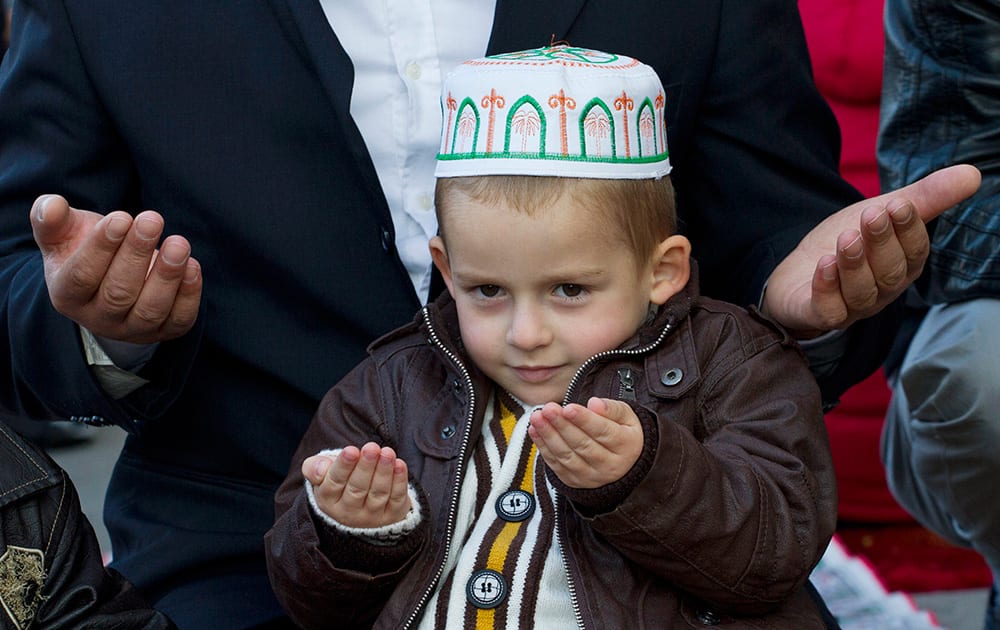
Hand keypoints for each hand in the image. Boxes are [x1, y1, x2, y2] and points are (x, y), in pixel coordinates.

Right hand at [30, 194, 201, 343]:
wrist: (113, 278)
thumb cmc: (85, 249)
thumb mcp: (64, 233)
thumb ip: (51, 219)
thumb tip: (51, 205)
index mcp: (67, 295)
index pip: (82, 276)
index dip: (101, 247)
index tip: (121, 217)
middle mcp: (98, 318)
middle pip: (118, 292)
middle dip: (137, 254)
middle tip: (152, 220)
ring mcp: (132, 329)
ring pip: (150, 309)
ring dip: (167, 275)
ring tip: (179, 243)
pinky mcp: (164, 330)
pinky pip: (178, 319)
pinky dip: (188, 294)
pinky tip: (192, 266)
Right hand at [303, 442, 411, 527]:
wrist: (360, 505)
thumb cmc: (339, 482)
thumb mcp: (321, 475)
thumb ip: (315, 468)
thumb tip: (321, 468)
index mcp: (328, 501)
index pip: (334, 483)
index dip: (343, 467)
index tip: (351, 450)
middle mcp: (348, 513)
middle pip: (357, 489)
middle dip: (366, 467)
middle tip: (372, 448)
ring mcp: (371, 517)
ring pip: (378, 493)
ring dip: (384, 472)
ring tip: (387, 452)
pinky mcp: (392, 515)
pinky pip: (396, 498)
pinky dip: (399, 481)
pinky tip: (399, 464)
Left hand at [528, 397, 642, 488]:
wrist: (623, 464)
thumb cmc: (622, 432)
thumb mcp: (627, 416)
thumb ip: (612, 408)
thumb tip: (594, 404)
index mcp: (626, 446)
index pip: (603, 432)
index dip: (585, 420)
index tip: (569, 408)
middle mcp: (610, 465)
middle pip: (582, 445)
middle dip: (562, 426)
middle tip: (548, 409)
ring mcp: (591, 476)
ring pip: (567, 456)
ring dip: (549, 436)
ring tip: (537, 417)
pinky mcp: (574, 481)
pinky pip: (556, 464)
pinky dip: (543, 447)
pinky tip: (535, 430)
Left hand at [763, 164, 980, 336]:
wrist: (797, 273)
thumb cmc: (847, 242)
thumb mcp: (881, 213)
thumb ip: (923, 198)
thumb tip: (973, 173)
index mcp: (902, 267)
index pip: (915, 253)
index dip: (909, 229)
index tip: (898, 204)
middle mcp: (881, 291)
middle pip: (890, 273)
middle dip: (882, 243)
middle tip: (871, 215)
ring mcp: (851, 306)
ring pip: (861, 292)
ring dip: (855, 264)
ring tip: (846, 238)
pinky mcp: (819, 314)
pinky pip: (829, 310)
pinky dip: (827, 288)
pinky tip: (823, 264)